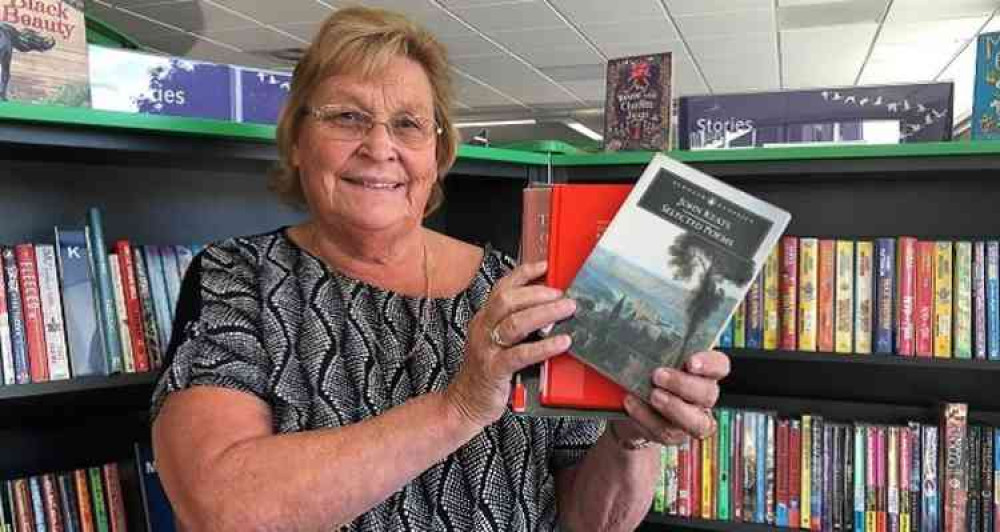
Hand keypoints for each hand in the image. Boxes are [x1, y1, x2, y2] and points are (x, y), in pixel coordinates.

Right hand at [444, 261, 576, 427]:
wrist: (464, 404)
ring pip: (515, 323)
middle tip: (561, 294)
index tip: (545, 267)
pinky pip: (521, 354)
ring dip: (545, 313)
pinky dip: (544, 346)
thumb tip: (548, 310)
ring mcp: (487, 349)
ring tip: (566, 310)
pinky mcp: (495, 370)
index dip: (524, 274)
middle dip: (538, 293)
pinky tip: (561, 342)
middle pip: (507, 300)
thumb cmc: (486, 374)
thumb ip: (516, 326)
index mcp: (484, 319)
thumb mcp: (496, 343)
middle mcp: (483, 329)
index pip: (502, 288)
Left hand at [615, 350, 729, 445]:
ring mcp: (691, 419)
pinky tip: (631, 403)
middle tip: (658, 375)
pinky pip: (665, 432)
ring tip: (652, 395)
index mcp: (702, 372)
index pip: (720, 365)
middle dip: (684, 385)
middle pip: (708, 394)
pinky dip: (646, 417)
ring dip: (673, 408)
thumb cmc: (644, 372)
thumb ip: (653, 345)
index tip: (691, 362)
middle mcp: (702, 396)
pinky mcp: (673, 435)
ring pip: (696, 422)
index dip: (710, 364)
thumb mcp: (650, 354)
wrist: (629, 404)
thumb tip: (636, 325)